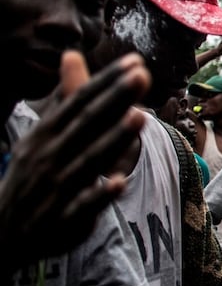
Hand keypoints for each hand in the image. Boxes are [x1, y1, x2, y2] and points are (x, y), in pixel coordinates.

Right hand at [0, 52, 148, 272]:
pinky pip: (82, 206)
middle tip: (142, 75)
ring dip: (113, 139)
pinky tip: (120, 183)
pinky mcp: (64, 219)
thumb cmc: (35, 173)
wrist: (3, 231)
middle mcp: (50, 156)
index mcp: (47, 134)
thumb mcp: (45, 133)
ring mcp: (56, 188)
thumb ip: (67, 98)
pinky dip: (100, 195)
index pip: (78, 102)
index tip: (135, 62)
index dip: (106, 82)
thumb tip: (73, 54)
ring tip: (140, 117)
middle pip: (86, 124)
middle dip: (114, 100)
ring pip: (88, 161)